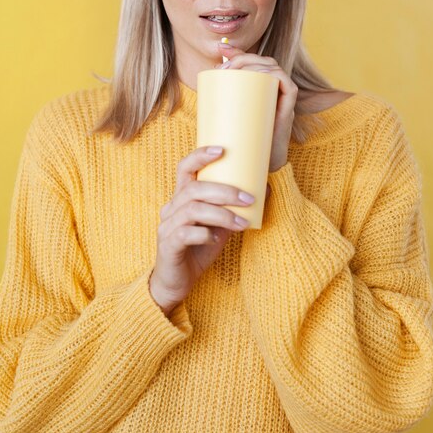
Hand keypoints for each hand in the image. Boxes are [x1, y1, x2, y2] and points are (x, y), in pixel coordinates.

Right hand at [149, 146, 270, 315]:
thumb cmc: (199, 249)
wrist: (177, 282)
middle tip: (249, 198)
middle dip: (225, 191)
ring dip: (221, 214)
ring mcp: (167, 227)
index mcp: (182, 198)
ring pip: (192, 209)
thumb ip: (233, 209)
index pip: (185, 168)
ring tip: (242, 222)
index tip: (222, 150)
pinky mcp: (168, 245)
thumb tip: (264, 190)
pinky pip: (186, 233)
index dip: (200, 156)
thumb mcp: (220, 226)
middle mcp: (171, 208)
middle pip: (194, 189)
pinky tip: (216, 240)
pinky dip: (204, 234)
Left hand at [216, 42, 297, 171]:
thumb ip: (218, 103)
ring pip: (273, 68)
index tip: (220, 48)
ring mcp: (282, 98)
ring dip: (254, 64)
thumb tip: (202, 88)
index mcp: (260, 88)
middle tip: (223, 66)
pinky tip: (259, 74)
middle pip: (262, 61)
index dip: (238, 51)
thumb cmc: (243, 142)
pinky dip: (276, 76)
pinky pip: (288, 85)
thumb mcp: (226, 118)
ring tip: (233, 71)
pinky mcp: (289, 109)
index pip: (252, 62)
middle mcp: (273, 89)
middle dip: (242, 57)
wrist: (261, 164)